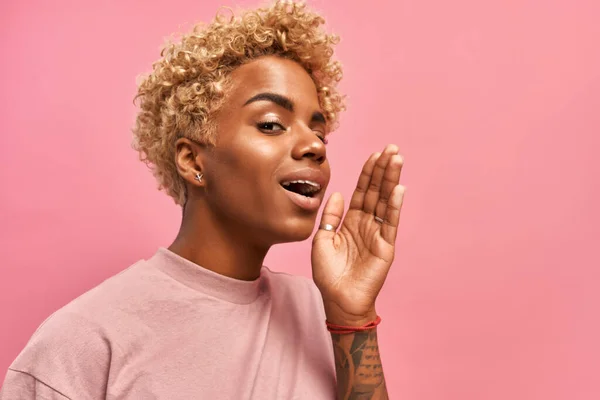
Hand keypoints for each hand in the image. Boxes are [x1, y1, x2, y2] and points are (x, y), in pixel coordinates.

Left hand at [312, 144, 404, 325]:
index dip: (367, 173)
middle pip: (376, 191)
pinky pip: (390, 223)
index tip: (374, 154)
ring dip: (391, 180)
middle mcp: (367, 224)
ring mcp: (378, 234)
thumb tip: (337, 193)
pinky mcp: (386, 247)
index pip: (361, 191)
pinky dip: (395, 205)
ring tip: (397, 160)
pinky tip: (398, 188)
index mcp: (351, 221)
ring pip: (386, 202)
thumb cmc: (329, 274)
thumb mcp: (322, 240)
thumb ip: (330, 216)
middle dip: (383, 170)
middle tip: (392, 148)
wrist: (338, 300)